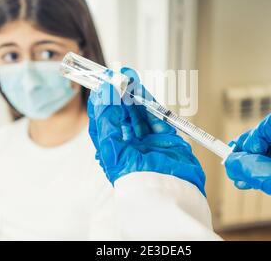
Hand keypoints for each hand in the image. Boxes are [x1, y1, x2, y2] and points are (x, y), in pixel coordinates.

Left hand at [87, 67, 205, 195]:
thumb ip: (107, 120)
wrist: (169, 193)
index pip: (104, 122)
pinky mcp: (167, 140)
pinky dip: (151, 105)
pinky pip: (158, 119)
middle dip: (120, 95)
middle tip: (118, 77)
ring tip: (130, 78)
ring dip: (134, 96)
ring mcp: (149, 142)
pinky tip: (144, 93)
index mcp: (113, 151)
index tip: (101, 85)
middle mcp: (130, 146)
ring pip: (140, 114)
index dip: (102, 103)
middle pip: (123, 115)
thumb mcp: (113, 149)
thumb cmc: (137, 180)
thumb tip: (102, 95)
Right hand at [225, 110, 270, 240]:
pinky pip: (267, 170)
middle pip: (269, 137)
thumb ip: (261, 170)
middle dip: (249, 150)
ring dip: (248, 165)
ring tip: (234, 173)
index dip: (260, 133)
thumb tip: (233, 161)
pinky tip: (242, 181)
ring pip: (265, 154)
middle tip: (232, 160)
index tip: (247, 150)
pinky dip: (254, 175)